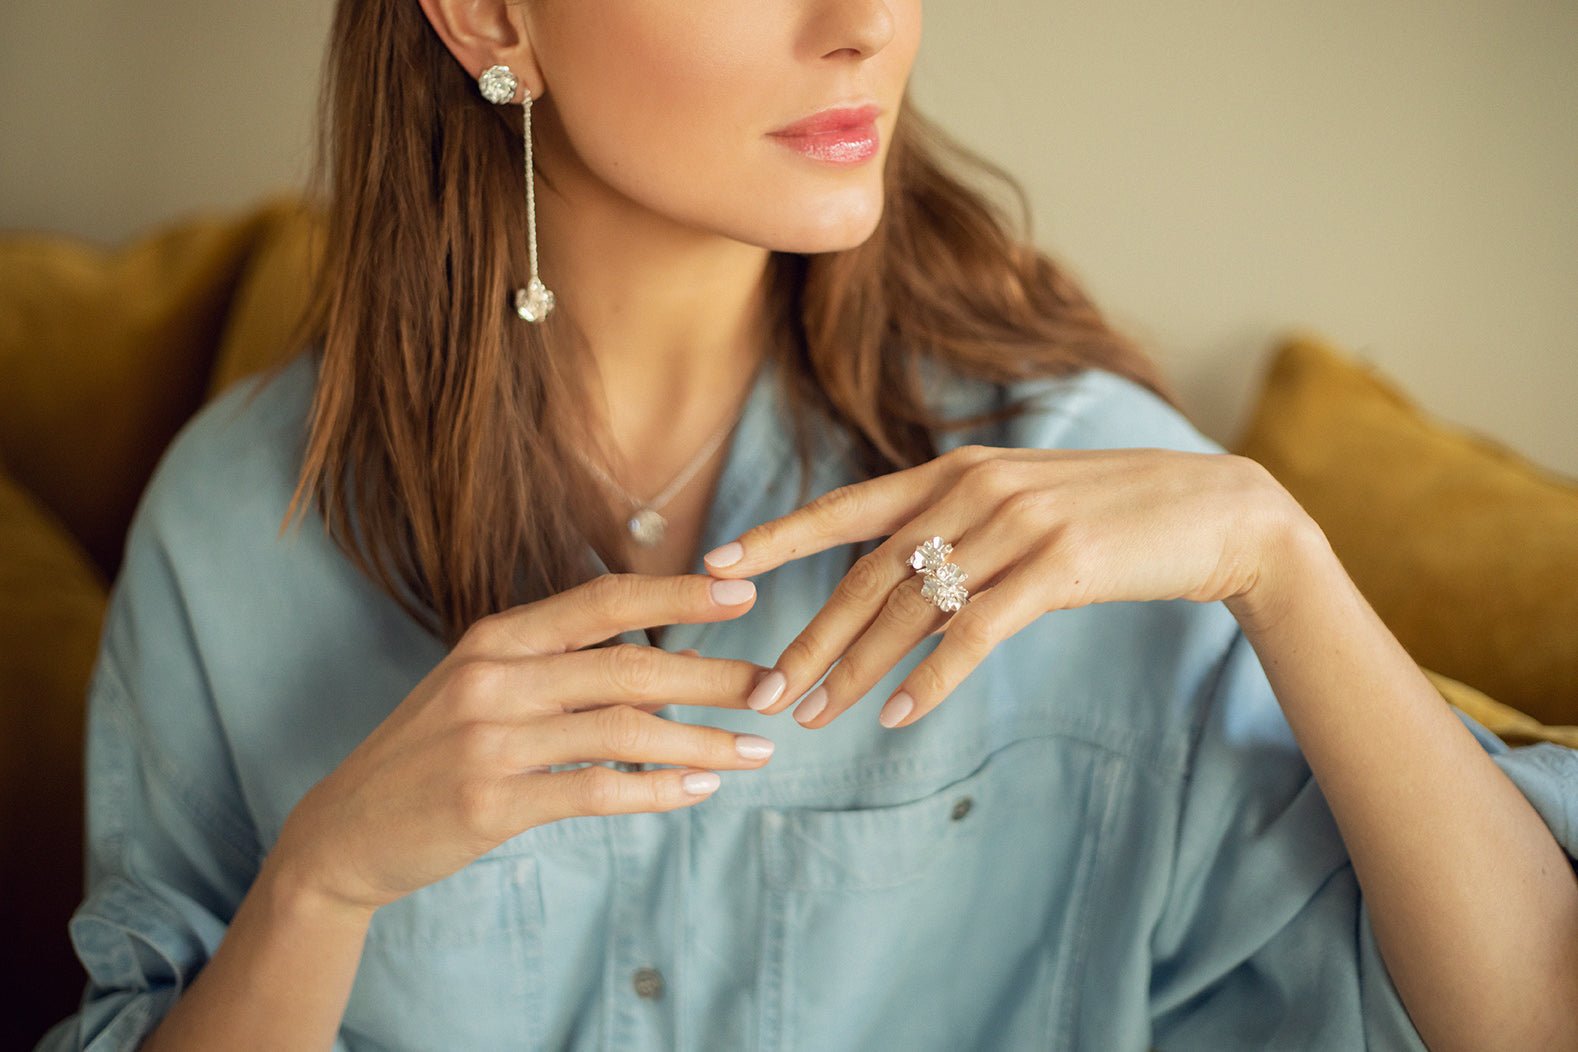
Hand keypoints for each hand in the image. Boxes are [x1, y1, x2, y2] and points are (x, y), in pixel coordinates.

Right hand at [272, 573, 774, 914]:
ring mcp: (489, 740)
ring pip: (624, 731)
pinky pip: (596, 791)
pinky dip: (657, 791)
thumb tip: (672, 657)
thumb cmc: (432, 753)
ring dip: (703, 742)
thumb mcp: (485, 687)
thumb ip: (564, 667)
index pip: (604, 600)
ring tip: (758, 751)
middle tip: (775, 687)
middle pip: (629, 666)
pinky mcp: (488, 802)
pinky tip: (700, 791)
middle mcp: (494, 677)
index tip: (745, 595)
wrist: (344, 832)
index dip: (679, 595)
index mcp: (498, 637)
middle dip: (715, 676)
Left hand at [702, 443, 1305, 729]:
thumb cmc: (1112, 513)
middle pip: (867, 574)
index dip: (776, 537)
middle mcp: (973, 489)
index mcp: (954, 470)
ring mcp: (1014, 525)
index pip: (846, 508)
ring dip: (854, 669)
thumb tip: (898, 575)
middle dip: (810, 637)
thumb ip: (956, 524)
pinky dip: (929, 679)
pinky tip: (896, 716)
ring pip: (910, 608)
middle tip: (765, 690)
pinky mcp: (1057, 567)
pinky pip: (973, 633)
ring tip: (813, 716)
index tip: (714, 567)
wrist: (1217, 510)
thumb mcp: (1021, 501)